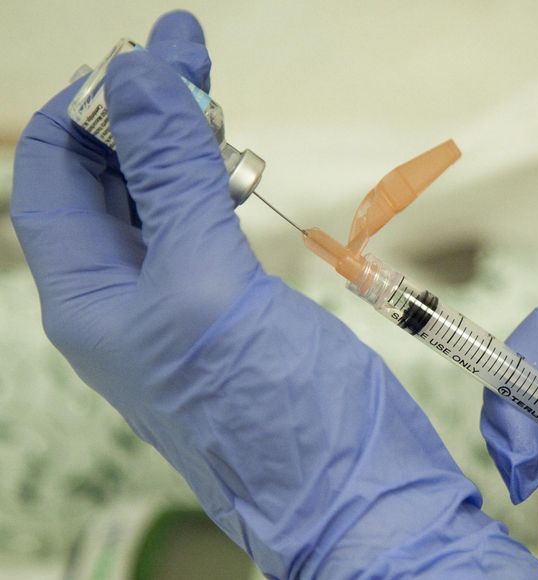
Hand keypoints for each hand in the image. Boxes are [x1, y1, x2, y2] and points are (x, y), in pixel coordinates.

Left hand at [12, 11, 537, 578]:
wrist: (346, 485)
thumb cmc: (265, 405)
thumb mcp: (205, 282)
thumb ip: (172, 179)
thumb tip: (140, 76)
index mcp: (87, 297)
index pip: (52, 179)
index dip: (82, 111)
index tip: (137, 61)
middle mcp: (122, 296)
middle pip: (105, 180)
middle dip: (138, 115)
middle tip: (190, 58)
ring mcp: (179, 299)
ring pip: (159, 197)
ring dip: (181, 145)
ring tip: (219, 106)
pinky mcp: (231, 302)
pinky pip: (204, 224)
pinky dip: (217, 183)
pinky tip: (240, 165)